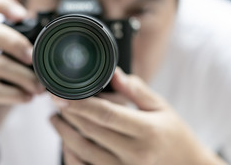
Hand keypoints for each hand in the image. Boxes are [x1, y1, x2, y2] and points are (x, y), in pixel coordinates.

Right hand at [0, 0, 43, 162]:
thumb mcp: (12, 69)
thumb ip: (23, 52)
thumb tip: (49, 36)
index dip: (0, 2)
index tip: (24, 14)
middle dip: (15, 42)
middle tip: (35, 58)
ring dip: (24, 76)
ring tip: (40, 88)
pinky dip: (15, 94)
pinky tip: (26, 99)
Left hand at [51, 68, 225, 164]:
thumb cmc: (174, 135)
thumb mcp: (161, 107)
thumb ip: (136, 90)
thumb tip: (114, 74)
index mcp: (146, 131)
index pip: (105, 114)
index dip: (79, 104)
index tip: (61, 95)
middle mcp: (134, 154)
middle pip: (90, 131)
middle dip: (68, 115)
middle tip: (55, 102)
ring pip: (84, 152)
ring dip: (64, 134)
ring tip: (55, 120)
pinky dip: (72, 156)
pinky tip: (66, 143)